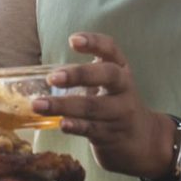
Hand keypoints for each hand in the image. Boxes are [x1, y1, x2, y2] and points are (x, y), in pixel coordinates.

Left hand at [33, 33, 174, 179]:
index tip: (73, 40)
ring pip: (93, 106)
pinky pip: (92, 129)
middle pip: (107, 75)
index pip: (111, 49)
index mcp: (121, 69)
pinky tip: (61, 124)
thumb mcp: (109, 84)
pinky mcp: (112, 134)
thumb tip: (39, 76)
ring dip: (63, 105)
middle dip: (79, 75)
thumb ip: (86, 75)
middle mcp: (124, 88)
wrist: (142, 140)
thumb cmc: (114, 105)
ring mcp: (120, 112)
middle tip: (52, 78)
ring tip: (38, 104)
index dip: (94, 42)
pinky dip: (76, 126)